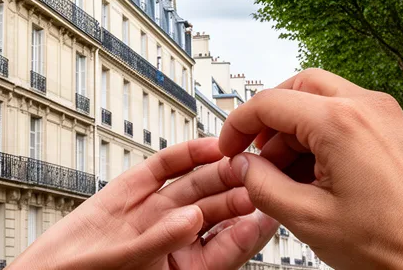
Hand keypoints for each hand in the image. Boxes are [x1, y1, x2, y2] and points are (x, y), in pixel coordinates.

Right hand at [10, 138, 277, 269]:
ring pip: (195, 185)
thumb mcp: (128, 263)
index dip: (252, 228)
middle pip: (217, 210)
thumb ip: (161, 242)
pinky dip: (184, 156)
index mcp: (183, 268)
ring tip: (243, 152)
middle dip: (242, 190)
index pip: (228, 248)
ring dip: (219, 169)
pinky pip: (163, 170)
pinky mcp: (129, 190)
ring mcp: (152, 211)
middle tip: (266, 169)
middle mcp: (172, 237)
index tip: (274, 209)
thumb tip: (193, 218)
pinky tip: (207, 145)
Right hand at [220, 69, 402, 269]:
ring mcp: (394, 118)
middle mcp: (371, 108)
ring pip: (331, 99)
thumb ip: (263, 186)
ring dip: (301, 126)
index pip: (270, 102)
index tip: (230, 148)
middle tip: (257, 152)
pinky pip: (359, 116)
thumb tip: (246, 167)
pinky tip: (325, 175)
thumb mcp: (308, 220)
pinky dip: (331, 134)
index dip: (239, 125)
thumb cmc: (392, 248)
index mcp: (342, 123)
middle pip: (301, 86)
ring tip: (291, 173)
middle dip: (272, 117)